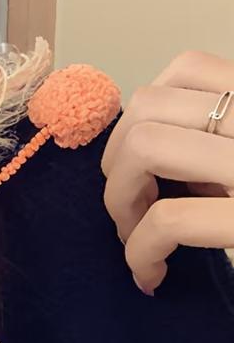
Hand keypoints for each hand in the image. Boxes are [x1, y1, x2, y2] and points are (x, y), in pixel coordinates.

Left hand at [101, 50, 233, 295]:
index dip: (147, 116)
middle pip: (151, 104)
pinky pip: (170, 220)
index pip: (190, 68)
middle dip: (118, 159)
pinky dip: (141, 250)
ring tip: (138, 237)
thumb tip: (142, 147)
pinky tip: (152, 274)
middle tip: (131, 208)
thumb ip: (223, 143)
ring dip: (121, 199)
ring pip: (147, 147)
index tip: (151, 165)